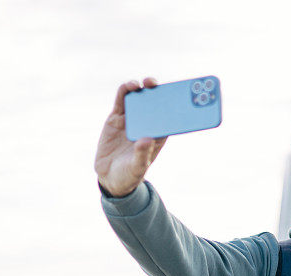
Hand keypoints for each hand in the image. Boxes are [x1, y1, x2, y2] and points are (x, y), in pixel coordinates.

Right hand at [94, 77, 167, 196]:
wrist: (109, 178)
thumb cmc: (129, 174)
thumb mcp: (137, 168)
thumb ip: (142, 154)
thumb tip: (146, 139)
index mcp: (157, 135)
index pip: (169, 117)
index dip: (176, 105)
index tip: (181, 95)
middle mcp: (146, 124)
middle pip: (155, 103)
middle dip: (159, 92)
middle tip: (159, 85)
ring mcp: (131, 119)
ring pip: (139, 98)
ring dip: (143, 88)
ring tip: (144, 83)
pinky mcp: (116, 118)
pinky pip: (121, 101)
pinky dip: (125, 91)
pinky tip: (129, 86)